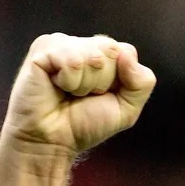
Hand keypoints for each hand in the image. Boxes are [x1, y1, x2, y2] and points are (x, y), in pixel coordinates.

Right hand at [0, 33, 156, 156]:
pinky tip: (56, 86)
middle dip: (103, 82)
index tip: (101, 95)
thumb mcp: (127, 109)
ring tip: (68, 92)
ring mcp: (61, 43)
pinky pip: (72, 61)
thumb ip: (142, 82)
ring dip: (84, 84)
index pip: (126, 51)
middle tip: (82, 95)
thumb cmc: (84, 124)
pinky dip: (69, 81)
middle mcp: (82, 44)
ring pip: (94, 56)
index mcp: (102, 54)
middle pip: (112, 50)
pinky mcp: (42, 49)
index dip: (120, 80)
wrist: (52, 141)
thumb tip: (127, 55)